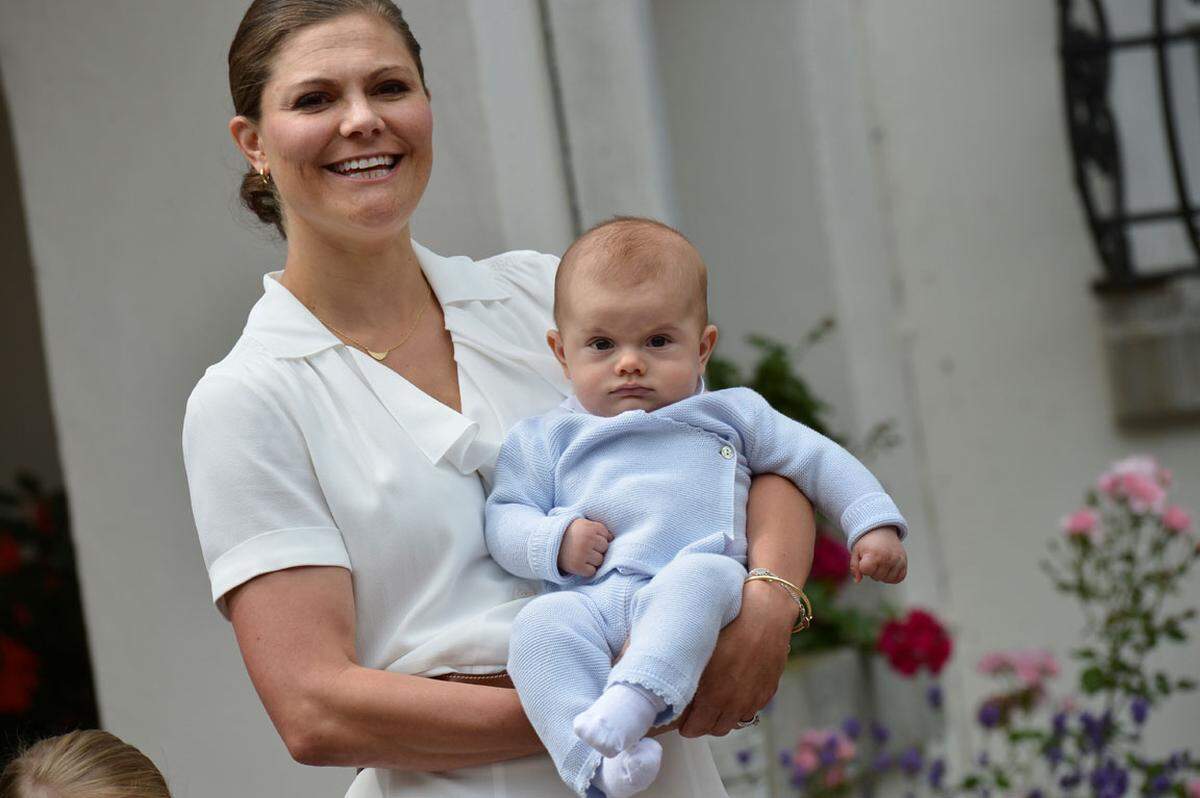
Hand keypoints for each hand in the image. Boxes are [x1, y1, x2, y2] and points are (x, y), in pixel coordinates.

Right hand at [558, 518, 612, 576]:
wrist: (548, 543)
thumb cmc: (569, 533)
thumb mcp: (583, 524)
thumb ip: (598, 528)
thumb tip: (612, 538)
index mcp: (589, 528)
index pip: (607, 536)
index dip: (599, 539)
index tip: (590, 539)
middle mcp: (587, 540)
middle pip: (605, 548)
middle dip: (597, 549)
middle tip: (584, 548)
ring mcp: (582, 553)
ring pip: (600, 560)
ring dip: (593, 560)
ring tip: (582, 555)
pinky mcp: (577, 566)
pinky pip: (592, 571)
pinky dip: (587, 570)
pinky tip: (579, 563)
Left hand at [676, 579, 793, 737]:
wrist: (765, 614)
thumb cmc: (727, 624)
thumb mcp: (698, 648)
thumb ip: (686, 674)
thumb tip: (669, 687)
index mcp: (712, 694)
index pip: (693, 728)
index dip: (684, 724)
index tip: (679, 716)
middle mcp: (734, 702)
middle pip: (713, 729)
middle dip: (702, 723)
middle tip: (694, 710)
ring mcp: (753, 699)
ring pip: (732, 723)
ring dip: (721, 717)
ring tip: (713, 702)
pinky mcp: (767, 692)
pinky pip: (749, 711)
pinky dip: (740, 707)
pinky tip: (733, 691)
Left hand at [850, 526, 906, 582]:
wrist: (882, 531)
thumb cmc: (867, 543)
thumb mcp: (856, 551)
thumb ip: (855, 567)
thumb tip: (857, 581)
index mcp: (873, 554)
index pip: (866, 571)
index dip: (863, 567)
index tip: (864, 559)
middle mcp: (886, 558)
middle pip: (876, 577)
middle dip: (872, 571)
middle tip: (873, 560)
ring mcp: (897, 561)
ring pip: (887, 579)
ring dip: (882, 575)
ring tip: (880, 563)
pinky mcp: (904, 562)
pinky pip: (899, 578)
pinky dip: (893, 577)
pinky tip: (888, 569)